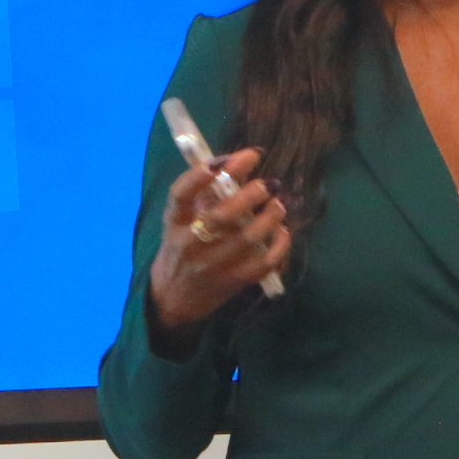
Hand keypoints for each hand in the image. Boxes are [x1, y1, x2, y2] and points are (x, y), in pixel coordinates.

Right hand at [147, 148, 293, 345]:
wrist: (175, 298)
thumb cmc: (181, 249)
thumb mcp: (180, 221)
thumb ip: (203, 196)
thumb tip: (238, 164)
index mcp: (174, 223)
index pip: (181, 195)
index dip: (199, 176)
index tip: (222, 161)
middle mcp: (191, 243)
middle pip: (220, 217)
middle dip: (248, 195)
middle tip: (268, 183)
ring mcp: (214, 265)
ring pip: (247, 239)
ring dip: (269, 217)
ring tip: (280, 202)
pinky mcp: (235, 281)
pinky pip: (264, 263)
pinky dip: (280, 245)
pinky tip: (284, 230)